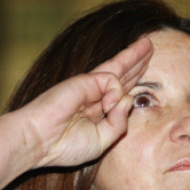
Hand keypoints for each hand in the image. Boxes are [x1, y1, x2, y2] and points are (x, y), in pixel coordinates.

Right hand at [24, 37, 152, 168]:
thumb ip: (118, 123)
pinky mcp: (85, 81)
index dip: (133, 84)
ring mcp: (89, 87)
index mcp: (96, 113)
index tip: (144, 78)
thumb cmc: (65, 146)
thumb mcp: (102, 142)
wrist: (40, 139)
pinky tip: (107, 105)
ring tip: (148, 44)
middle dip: (136, 63)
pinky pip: (112, 79)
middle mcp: (93, 97)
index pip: (119, 94)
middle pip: (121, 76)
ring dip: (134, 56)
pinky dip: (115, 91)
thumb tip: (130, 99)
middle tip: (149, 47)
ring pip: (118, 68)